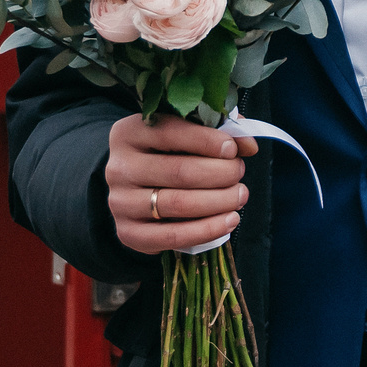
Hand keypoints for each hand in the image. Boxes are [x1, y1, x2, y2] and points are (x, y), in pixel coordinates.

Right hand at [107, 115, 257, 254]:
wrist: (135, 191)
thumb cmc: (167, 155)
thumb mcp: (185, 134)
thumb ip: (217, 130)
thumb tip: (248, 145)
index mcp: (128, 133)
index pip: (171, 133)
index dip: (208, 141)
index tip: (234, 150)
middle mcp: (118, 167)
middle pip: (179, 171)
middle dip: (220, 173)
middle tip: (239, 173)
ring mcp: (120, 202)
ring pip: (179, 204)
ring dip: (219, 201)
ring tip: (240, 196)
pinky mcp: (128, 233)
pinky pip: (173, 236)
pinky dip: (207, 230)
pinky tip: (229, 221)